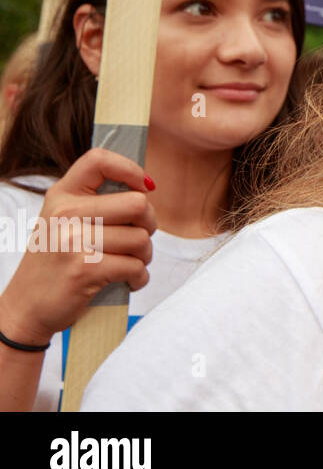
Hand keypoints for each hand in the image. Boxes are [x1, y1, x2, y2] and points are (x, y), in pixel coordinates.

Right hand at [0, 149, 155, 347]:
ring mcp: (73, 242)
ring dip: (144, 256)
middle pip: (137, 204)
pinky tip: (128, 281)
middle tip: (137, 239)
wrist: (26, 307)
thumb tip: (146, 187)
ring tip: (128, 263)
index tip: (144, 187)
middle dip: (149, 225)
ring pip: (141, 239)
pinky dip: (139, 278)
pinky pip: (136, 267)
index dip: (131, 169)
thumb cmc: (56, 262)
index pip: (99, 160)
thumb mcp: (63, 221)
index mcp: (61, 196)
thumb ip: (95, 202)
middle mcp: (65, 214)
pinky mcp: (85, 270)